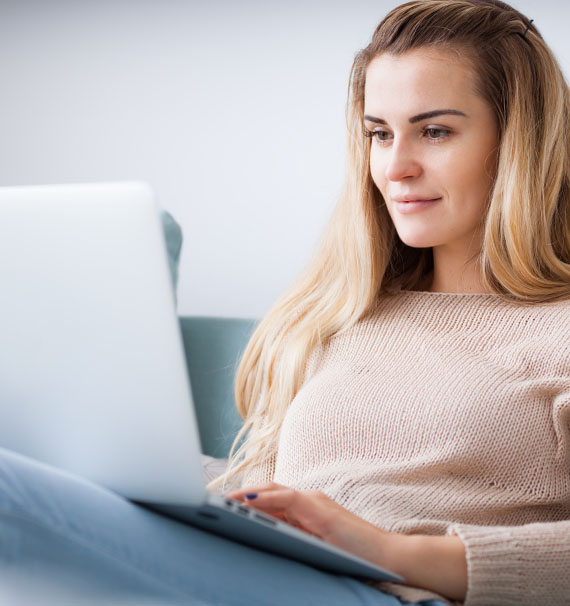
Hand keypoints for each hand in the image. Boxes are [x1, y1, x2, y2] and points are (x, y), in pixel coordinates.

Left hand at [225, 481, 402, 572]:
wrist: (384, 555)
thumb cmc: (353, 554)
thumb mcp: (317, 545)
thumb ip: (296, 537)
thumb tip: (267, 540)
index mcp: (307, 509)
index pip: (272, 500)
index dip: (250, 500)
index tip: (227, 506)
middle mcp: (309, 500)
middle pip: (269, 491)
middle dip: (243, 495)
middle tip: (218, 501)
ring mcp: (314, 501)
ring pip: (273, 492)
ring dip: (248, 495)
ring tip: (225, 500)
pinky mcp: (319, 508)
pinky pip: (286, 498)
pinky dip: (266, 499)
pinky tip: (248, 502)